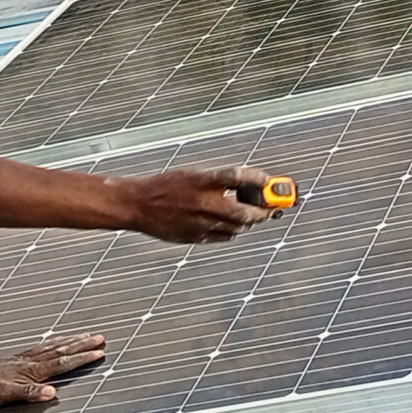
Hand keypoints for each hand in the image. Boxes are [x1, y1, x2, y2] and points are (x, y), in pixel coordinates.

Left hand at [0, 331, 106, 407]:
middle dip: (82, 345)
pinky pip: (42, 347)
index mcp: (32, 371)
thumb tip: (51, 392)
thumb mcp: (7, 396)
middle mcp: (31, 362)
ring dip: (71, 341)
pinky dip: (54, 342)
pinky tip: (56, 342)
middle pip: (62, 350)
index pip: (63, 363)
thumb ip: (30, 393)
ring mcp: (24, 359)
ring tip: (85, 336)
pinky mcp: (17, 359)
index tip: (99, 352)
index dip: (82, 358)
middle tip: (100, 338)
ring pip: (53, 347)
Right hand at [127, 164, 276, 242]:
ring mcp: (202, 223)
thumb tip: (247, 185)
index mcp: (204, 181)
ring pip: (238, 226)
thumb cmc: (166, 187)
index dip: (258, 179)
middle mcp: (205, 203)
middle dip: (263, 211)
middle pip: (246, 211)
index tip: (268, 180)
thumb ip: (219, 180)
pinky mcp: (196, 237)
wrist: (139, 205)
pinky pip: (224, 236)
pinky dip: (233, 230)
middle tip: (272, 208)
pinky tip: (233, 224)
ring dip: (250, 221)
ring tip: (254, 215)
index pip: (239, 177)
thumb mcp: (194, 175)